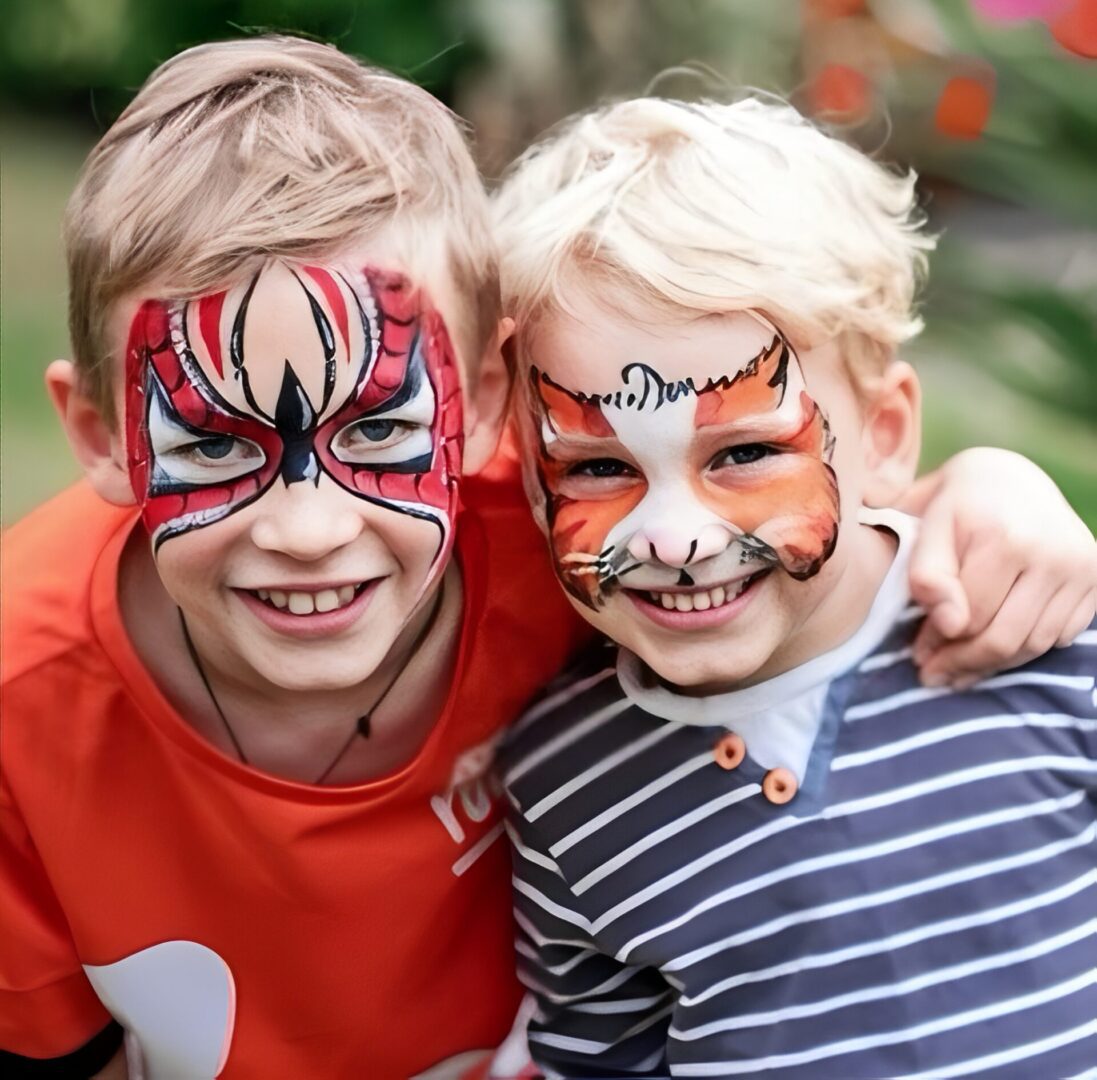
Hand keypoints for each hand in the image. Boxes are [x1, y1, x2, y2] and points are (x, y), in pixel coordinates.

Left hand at [902, 448, 1096, 687]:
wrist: (1005, 478)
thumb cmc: (955, 508)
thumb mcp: (927, 529)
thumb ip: (926, 574)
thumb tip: (949, 624)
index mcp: (1005, 538)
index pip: (970, 619)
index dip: (938, 644)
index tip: (917, 655)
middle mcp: (1052, 552)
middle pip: (1004, 638)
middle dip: (964, 664)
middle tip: (935, 675)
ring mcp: (1080, 566)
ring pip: (1033, 645)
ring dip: (993, 665)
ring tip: (960, 669)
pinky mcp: (1095, 577)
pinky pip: (1059, 636)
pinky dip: (1025, 650)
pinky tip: (995, 648)